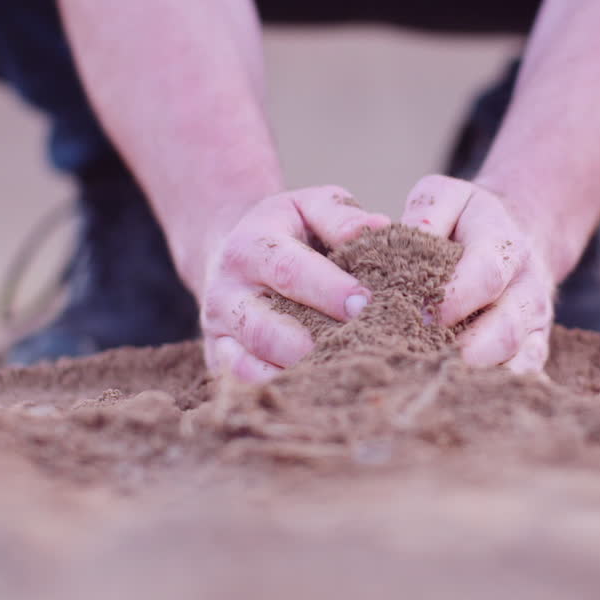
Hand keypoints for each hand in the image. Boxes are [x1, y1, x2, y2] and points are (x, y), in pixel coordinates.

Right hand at [195, 186, 389, 381]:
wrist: (232, 251)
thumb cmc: (287, 231)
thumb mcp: (309, 207)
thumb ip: (341, 216)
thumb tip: (381, 229)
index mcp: (250, 247)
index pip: (288, 271)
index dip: (329, 290)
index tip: (367, 304)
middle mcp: (226, 292)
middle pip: (265, 330)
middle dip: (314, 345)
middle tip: (359, 349)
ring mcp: (218, 331)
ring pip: (249, 367)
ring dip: (298, 375)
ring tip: (342, 375)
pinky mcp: (218, 360)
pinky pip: (244, 386)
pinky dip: (279, 392)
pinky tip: (318, 390)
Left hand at [400, 175, 554, 372]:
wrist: (517, 232)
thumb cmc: (465, 219)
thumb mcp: (444, 198)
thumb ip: (424, 214)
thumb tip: (400, 243)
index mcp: (502, 243)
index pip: (485, 275)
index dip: (453, 299)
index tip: (417, 314)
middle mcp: (526, 285)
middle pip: (506, 329)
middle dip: (465, 351)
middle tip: (421, 361)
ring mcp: (535, 319)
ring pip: (518, 358)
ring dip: (477, 376)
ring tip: (435, 382)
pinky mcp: (536, 346)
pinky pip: (527, 374)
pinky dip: (498, 388)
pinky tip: (461, 394)